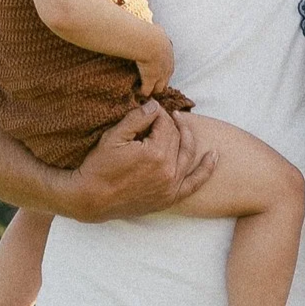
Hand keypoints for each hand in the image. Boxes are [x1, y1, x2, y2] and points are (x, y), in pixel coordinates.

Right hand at [69, 102, 213, 220]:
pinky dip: (206, 169)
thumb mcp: (114, 136)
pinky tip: (214, 155)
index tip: (148, 110)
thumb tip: (156, 105)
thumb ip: (138, 118)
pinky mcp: (169, 198)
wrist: (90, 199)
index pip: (165, 124)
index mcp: (155, 153)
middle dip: (168, 124)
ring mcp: (171, 186)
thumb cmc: (99, 166)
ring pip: (187, 154)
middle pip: (176, 138)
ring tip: (181, 124)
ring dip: (187, 137)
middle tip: (157, 117)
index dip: (157, 113)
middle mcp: (168, 170)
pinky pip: (194, 183)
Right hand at [136, 33, 174, 97]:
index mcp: (169, 55)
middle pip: (166, 78)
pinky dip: (143, 92)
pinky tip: (138, 92)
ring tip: (147, 91)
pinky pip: (147, 90)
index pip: (168, 66)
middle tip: (152, 83)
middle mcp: (167, 66)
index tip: (155, 70)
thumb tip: (155, 27)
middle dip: (160, 81)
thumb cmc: (151, 34)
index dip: (162, 69)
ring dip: (153, 88)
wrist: (149, 42)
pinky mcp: (150, 80)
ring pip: (159, 87)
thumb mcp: (158, 31)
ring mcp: (160, 75)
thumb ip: (157, 32)